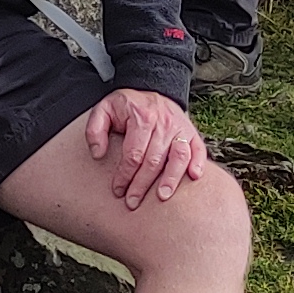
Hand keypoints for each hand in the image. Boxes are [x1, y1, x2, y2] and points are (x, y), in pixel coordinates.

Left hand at [79, 88, 207, 207]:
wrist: (150, 89)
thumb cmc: (126, 106)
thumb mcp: (103, 109)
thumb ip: (94, 130)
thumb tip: (98, 154)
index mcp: (142, 117)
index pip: (133, 153)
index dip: (124, 175)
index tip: (117, 190)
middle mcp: (164, 122)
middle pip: (154, 160)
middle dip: (142, 185)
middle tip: (132, 202)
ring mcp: (180, 127)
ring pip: (179, 156)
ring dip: (171, 179)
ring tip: (162, 196)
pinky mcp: (191, 132)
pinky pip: (198, 149)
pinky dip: (199, 163)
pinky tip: (194, 177)